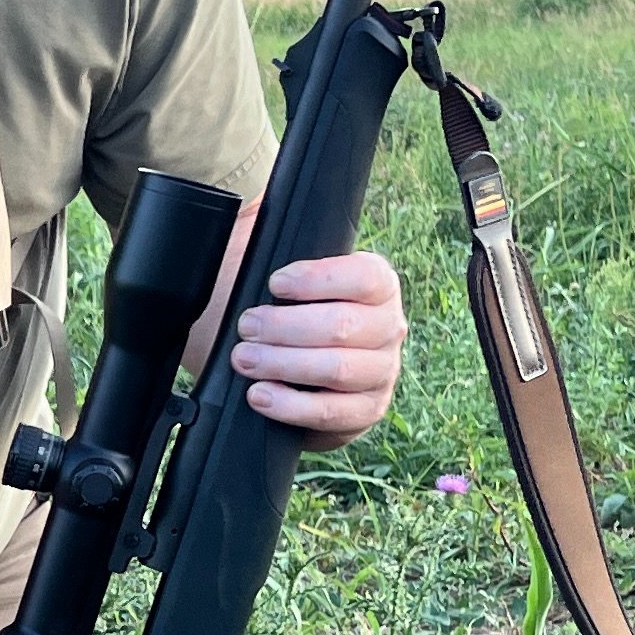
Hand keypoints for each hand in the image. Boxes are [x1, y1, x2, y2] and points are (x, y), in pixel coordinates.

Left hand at [225, 251, 407, 440]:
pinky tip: (260, 396)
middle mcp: (389, 327)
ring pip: (340, 369)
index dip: (318, 279)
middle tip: (246, 326)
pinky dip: (292, 406)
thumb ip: (280, 248)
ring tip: (245, 359)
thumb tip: (251, 220)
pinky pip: (335, 413)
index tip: (274, 282)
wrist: (292, 370)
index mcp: (377, 284)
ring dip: (285, 364)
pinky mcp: (366, 411)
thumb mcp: (286, 274)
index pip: (363, 276)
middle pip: (344, 325)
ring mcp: (383, 372)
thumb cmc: (287, 313)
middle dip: (286, 327)